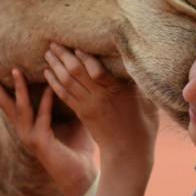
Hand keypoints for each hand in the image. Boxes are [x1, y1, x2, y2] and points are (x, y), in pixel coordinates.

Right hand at [0, 66, 95, 195]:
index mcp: (29, 125)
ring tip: (15, 70)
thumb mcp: (72, 118)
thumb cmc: (79, 149)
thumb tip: (72, 77)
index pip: (11, 102)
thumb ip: (67, 100)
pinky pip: (42, 117)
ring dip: (18, 89)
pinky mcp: (41, 143)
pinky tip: (51, 87)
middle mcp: (25, 131)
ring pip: (20, 108)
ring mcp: (31, 138)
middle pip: (5, 104)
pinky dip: (47, 102)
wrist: (84, 177)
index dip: (2, 85)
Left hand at [44, 43, 158, 195]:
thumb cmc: (144, 125)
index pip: (97, 70)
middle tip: (54, 42)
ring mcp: (88, 106)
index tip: (76, 44)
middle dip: (63, 56)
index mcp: (117, 92)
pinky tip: (48, 73)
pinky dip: (54, 82)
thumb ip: (138, 83)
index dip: (85, 57)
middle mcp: (99, 97)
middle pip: (76, 73)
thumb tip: (137, 63)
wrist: (129, 153)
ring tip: (48, 53)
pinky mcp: (82, 114)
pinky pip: (64, 95)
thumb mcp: (147, 101)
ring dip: (55, 66)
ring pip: (67, 82)